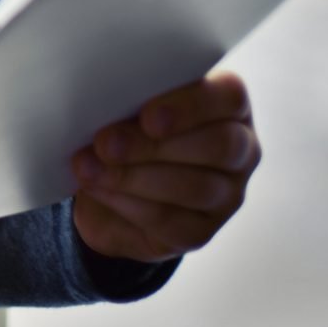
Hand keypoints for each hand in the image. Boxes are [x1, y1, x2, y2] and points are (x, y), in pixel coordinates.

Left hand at [70, 69, 258, 262]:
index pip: (230, 97)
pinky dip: (127, 203)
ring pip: (197, 187)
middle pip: (221, 146)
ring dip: (134, 177)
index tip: (148, 117)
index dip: (192, 107)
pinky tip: (97, 188)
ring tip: (88, 167)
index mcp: (225, 103)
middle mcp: (239, 149)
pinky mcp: (202, 230)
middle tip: (105, 144)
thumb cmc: (121, 129)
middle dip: (155, 146)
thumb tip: (102, 96)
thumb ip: (128, 95)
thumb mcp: (123, 104)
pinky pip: (172, 221)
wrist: (102, 188)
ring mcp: (227, 194)